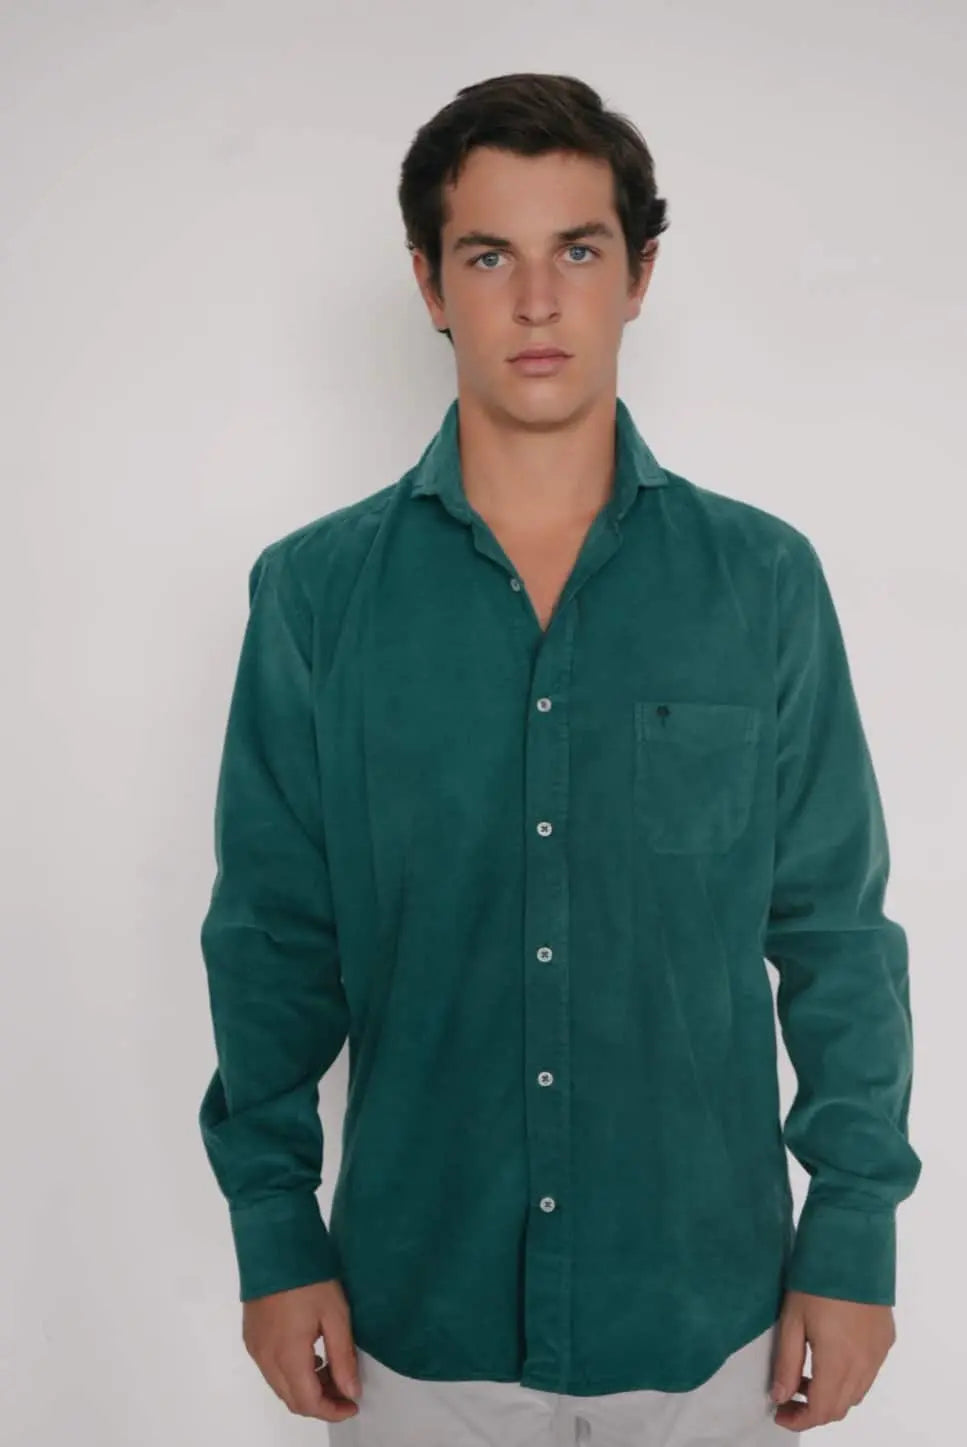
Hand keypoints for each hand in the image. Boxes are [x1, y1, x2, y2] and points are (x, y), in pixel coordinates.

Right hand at [242, 1277, 361, 1420]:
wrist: (275, 1244)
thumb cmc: (309, 1276)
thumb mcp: (336, 1314)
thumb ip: (343, 1357)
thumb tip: (350, 1392)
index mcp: (288, 1355)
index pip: (308, 1402)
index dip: (332, 1411)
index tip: (352, 1405)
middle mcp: (266, 1358)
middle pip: (292, 1399)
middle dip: (320, 1402)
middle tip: (345, 1389)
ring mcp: (255, 1348)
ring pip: (280, 1386)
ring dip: (305, 1388)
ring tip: (331, 1369)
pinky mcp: (250, 1336)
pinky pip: (270, 1369)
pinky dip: (291, 1373)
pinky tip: (310, 1354)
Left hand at [770, 1289, 895, 1431]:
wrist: (852, 1245)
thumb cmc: (815, 1278)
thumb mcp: (792, 1319)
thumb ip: (787, 1362)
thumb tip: (781, 1396)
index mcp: (838, 1360)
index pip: (821, 1410)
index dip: (799, 1419)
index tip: (780, 1412)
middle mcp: (864, 1363)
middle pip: (840, 1407)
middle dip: (813, 1410)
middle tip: (789, 1395)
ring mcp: (878, 1352)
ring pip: (856, 1393)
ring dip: (831, 1394)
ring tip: (806, 1373)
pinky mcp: (886, 1339)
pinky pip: (868, 1373)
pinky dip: (849, 1378)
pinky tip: (830, 1356)